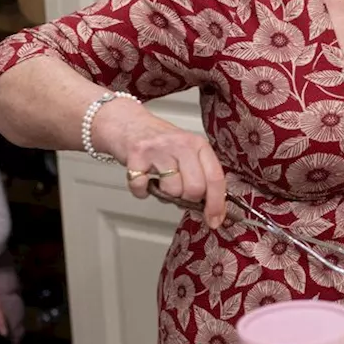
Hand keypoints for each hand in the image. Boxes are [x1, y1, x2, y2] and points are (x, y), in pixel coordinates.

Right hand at [101, 103, 227, 228]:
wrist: (127, 122)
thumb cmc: (160, 141)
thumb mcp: (187, 151)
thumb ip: (200, 174)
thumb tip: (210, 206)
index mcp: (198, 145)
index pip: (215, 178)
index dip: (216, 204)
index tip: (215, 220)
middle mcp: (181, 145)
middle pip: (195, 188)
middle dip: (187, 199)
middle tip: (179, 192)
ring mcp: (158, 150)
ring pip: (172, 190)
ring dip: (164, 194)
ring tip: (159, 181)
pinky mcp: (136, 156)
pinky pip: (143, 188)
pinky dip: (142, 191)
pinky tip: (143, 180)